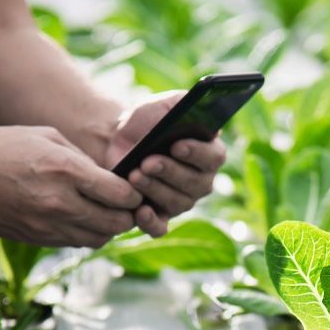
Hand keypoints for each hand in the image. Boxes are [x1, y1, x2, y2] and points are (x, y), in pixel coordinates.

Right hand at [0, 126, 141, 247]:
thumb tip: (111, 179)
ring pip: (97, 239)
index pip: (121, 195)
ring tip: (104, 212)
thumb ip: (84, 161)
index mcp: (66, 172)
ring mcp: (46, 226)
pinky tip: (80, 218)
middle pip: (115, 223)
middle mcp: (59, 203)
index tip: (134, 188)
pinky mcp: (35, 239)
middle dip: (127, 215)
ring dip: (107, 228)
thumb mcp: (49, 138)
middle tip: (126, 204)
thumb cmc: (2, 146)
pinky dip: (84, 233)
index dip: (134, 194)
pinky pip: (74, 243)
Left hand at [105, 91, 227, 236]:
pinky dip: (151, 223)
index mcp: (209, 153)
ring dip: (155, 189)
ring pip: (176, 202)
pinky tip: (140, 211)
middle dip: (170, 172)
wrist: (116, 142)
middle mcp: (201, 181)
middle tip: (148, 161)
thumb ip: (182, 101)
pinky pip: (160, 228)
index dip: (196, 153)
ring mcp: (182, 201)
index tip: (177, 145)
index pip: (214, 157)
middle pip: (195, 183)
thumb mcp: (163, 105)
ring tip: (134, 174)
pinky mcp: (160, 217)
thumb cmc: (145, 123)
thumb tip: (198, 106)